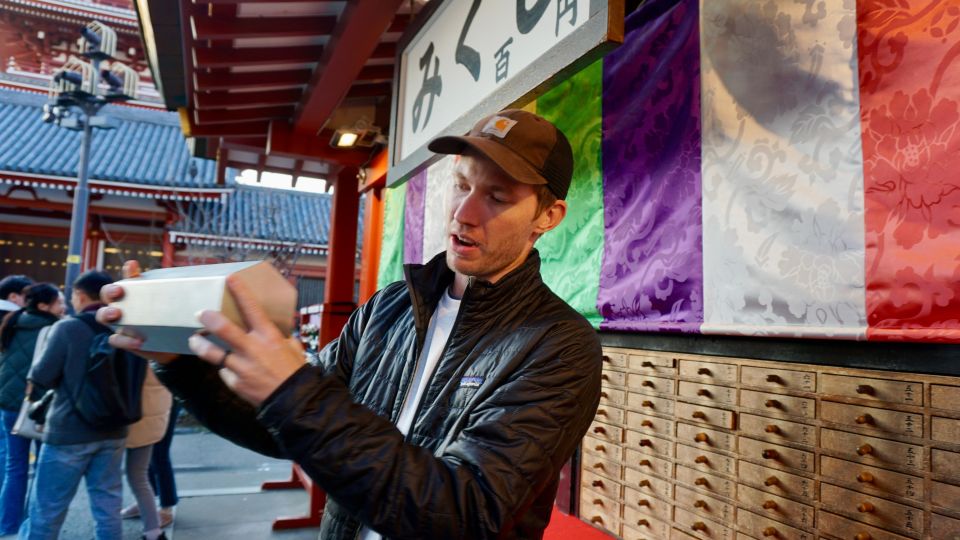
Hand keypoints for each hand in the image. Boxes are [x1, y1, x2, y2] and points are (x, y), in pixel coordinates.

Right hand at [97, 260, 177, 363]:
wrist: (172, 343)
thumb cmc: (168, 318)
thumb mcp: (171, 305)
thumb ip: (171, 293)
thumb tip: (186, 280)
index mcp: (134, 294)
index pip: (128, 278)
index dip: (128, 271)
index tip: (133, 266)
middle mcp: (122, 306)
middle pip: (107, 295)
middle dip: (109, 291)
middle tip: (118, 291)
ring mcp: (120, 323)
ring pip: (102, 316)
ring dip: (106, 313)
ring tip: (116, 314)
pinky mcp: (123, 340)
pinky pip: (115, 340)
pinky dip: (124, 340)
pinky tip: (138, 341)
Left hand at [188, 274, 305, 405]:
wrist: (294, 400)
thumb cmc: (294, 371)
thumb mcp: (292, 347)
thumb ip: (278, 337)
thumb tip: (273, 327)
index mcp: (269, 337)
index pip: (252, 309)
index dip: (240, 292)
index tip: (230, 279)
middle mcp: (253, 349)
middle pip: (224, 329)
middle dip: (209, 319)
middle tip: (200, 313)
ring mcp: (242, 367)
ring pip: (213, 353)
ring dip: (201, 345)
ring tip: (195, 340)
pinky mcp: (235, 382)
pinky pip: (224, 372)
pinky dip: (226, 370)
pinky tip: (231, 370)